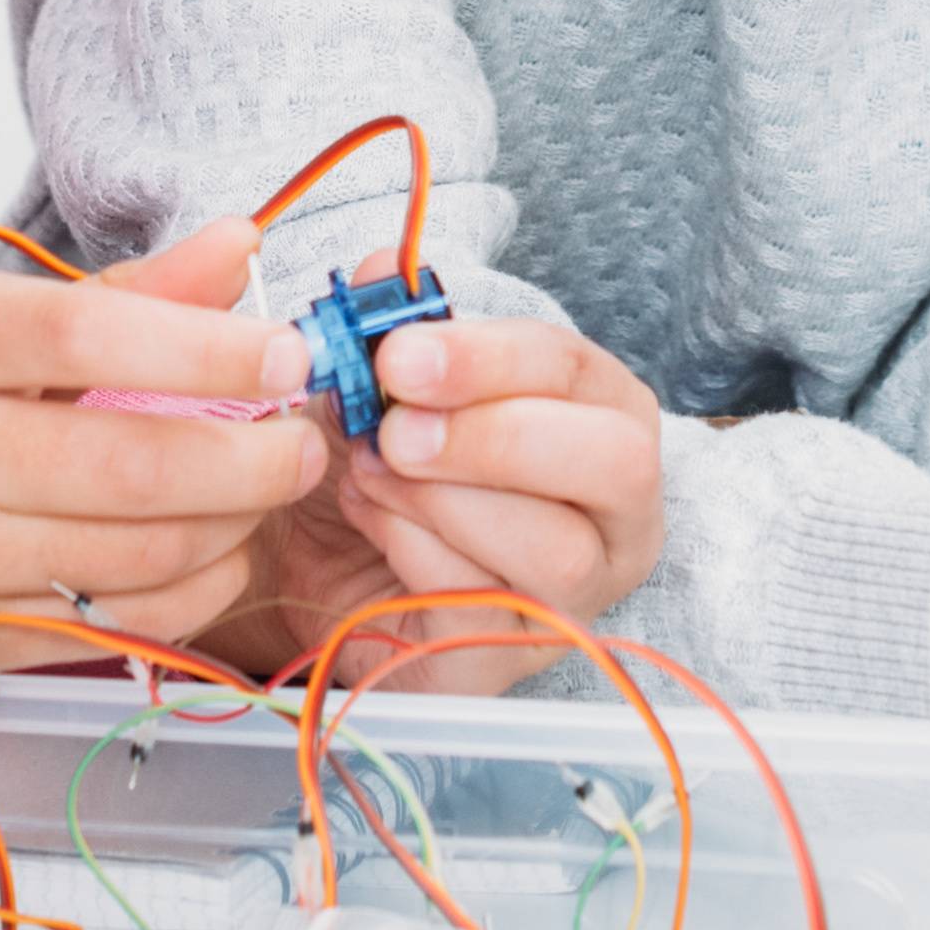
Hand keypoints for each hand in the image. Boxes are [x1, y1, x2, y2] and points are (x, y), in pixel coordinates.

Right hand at [0, 217, 327, 650]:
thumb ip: (119, 292)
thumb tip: (242, 247)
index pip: (88, 337)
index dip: (207, 348)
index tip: (288, 353)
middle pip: (127, 465)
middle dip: (250, 458)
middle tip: (306, 440)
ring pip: (133, 556)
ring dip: (234, 525)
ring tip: (268, 486)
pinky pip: (115, 624)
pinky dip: (193, 591)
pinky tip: (220, 550)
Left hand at [230, 306, 672, 658]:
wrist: (312, 566)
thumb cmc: (375, 460)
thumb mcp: (373, 384)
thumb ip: (382, 322)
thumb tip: (379, 270)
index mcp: (599, 412)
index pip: (577, 370)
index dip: (491, 358)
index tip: (402, 357)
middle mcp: (616, 507)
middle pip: (615, 464)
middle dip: (497, 438)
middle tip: (396, 431)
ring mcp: (579, 592)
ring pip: (557, 550)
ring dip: (446, 502)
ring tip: (368, 474)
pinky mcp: (519, 659)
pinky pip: (490, 611)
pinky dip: (416, 556)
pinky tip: (371, 522)